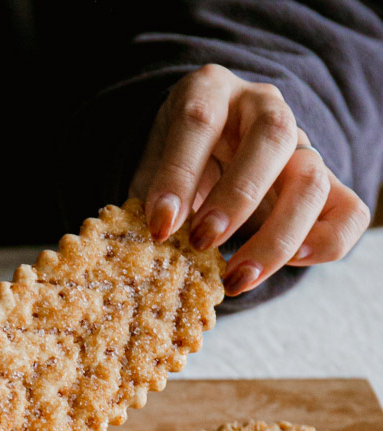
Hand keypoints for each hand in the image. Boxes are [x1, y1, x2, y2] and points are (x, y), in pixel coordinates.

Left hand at [130, 64, 370, 295]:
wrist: (205, 155)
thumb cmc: (173, 165)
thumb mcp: (149, 170)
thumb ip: (149, 199)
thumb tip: (145, 242)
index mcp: (210, 91)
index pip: (199, 121)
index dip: (178, 175)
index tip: (159, 226)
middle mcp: (262, 108)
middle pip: (272, 138)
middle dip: (236, 199)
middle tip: (201, 244)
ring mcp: (300, 143)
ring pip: (311, 178)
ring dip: (275, 236)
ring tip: (235, 278)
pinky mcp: (323, 182)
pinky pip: (347, 210)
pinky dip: (325, 242)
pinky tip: (289, 264)